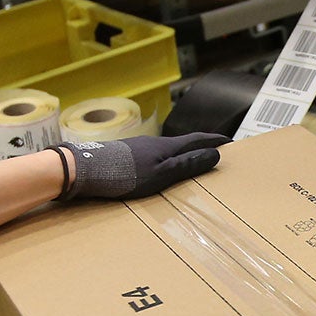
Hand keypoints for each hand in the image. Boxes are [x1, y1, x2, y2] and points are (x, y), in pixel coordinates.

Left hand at [52, 133, 227, 201]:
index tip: (229, 141)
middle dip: (199, 146)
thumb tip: (215, 155)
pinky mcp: (125, 156)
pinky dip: (165, 161)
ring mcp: (138, 148)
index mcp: (166, 148)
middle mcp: (154, 144)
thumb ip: (187, 166)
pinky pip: (153, 157)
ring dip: (181, 154)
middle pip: (182, 143)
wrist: (86, 170)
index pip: (196, 141)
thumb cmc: (126, 175)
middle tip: (214, 150)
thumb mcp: (161, 174)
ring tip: (190, 161)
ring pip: (166, 150)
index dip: (213, 141)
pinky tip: (159, 169)